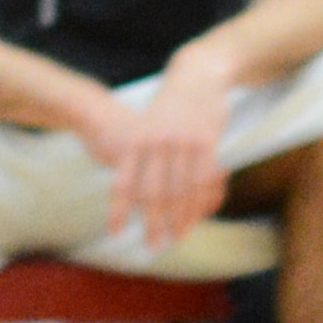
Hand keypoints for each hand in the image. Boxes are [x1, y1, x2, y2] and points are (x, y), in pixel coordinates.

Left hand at [88, 53, 232, 246]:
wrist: (195, 76)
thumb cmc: (167, 107)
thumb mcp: (145, 127)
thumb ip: (138, 159)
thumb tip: (131, 194)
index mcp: (136, 140)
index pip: (123, 182)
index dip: (118, 209)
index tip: (115, 232)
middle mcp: (157, 144)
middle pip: (154, 193)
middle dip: (152, 223)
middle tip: (152, 246)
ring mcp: (183, 143)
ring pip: (182, 190)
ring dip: (181, 218)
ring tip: (178, 237)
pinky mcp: (207, 142)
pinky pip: (205, 179)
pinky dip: (204, 200)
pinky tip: (202, 216)